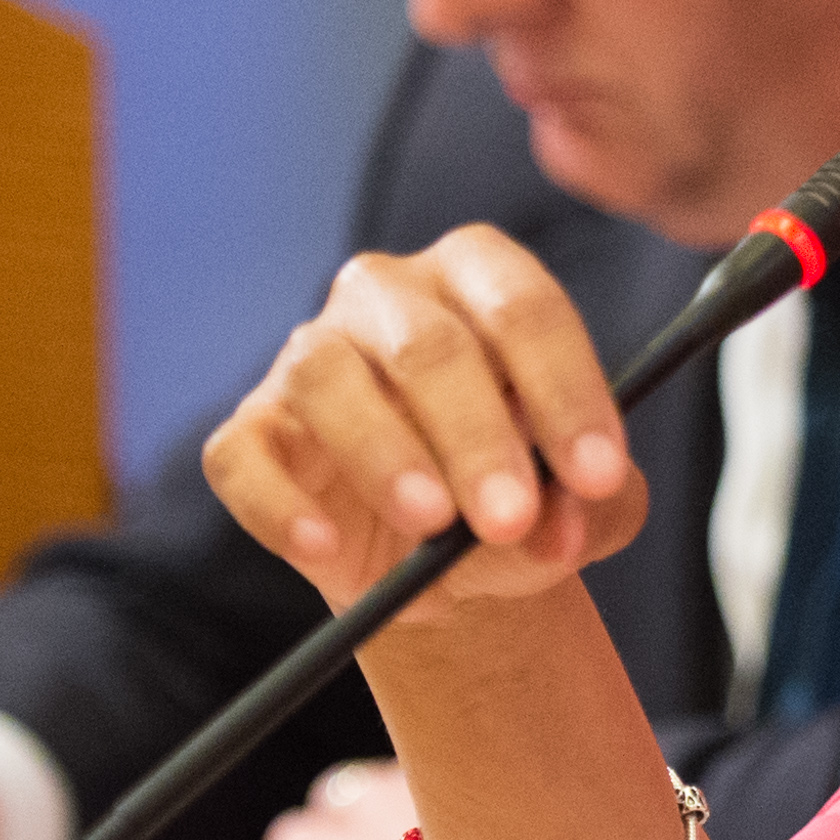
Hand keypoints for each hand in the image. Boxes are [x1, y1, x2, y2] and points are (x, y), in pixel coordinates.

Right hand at [205, 227, 647, 611]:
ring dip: (381, 452)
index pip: (522, 307)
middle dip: (476, 436)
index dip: (565, 391)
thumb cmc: (519, 493)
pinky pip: (243, 454)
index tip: (596, 477)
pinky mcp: (252, 431)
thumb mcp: (581, 507)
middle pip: (427, 342)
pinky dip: (279, 503)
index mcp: (478, 279)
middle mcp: (388, 297)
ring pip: (325, 375)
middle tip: (510, 519)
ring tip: (429, 525)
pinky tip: (325, 547)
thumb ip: (592, 508)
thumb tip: (561, 526)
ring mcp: (310, 357)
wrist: (444, 560)